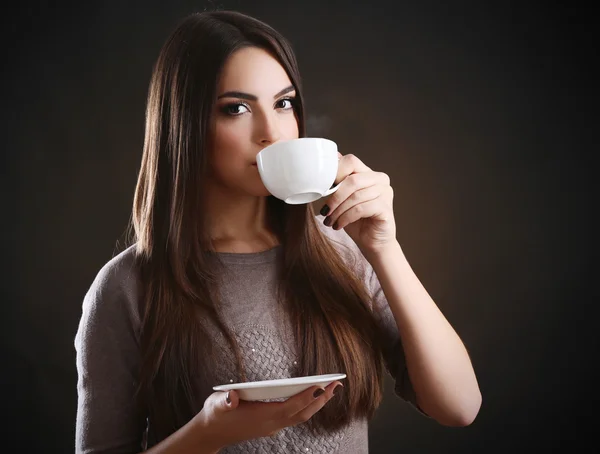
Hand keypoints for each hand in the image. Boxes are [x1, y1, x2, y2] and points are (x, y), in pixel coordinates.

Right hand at [195, 381, 343, 450]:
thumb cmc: (216, 414)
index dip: (307, 396)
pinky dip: (306, 407)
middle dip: (321, 400)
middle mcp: (272, 424)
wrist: (211, 433)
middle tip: (336, 384)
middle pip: (303, 413)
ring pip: (301, 417)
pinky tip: (311, 396)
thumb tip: (231, 397)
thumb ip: (225, 401)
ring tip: (330, 389)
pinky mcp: (271, 426)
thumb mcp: (217, 404)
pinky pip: (295, 417)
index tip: (322, 385)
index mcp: (263, 417)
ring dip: (317, 404)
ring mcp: (272, 427)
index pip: (291, 406)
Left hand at [320, 153, 395, 254]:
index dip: (335, 174)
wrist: (371, 243)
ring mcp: (385, 193)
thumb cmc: (356, 221)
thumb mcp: (342, 200)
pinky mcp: (386, 208)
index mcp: (368, 173)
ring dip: (338, 211)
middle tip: (325, 211)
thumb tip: (323, 168)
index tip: (322, 190)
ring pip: (356, 196)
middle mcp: (380, 180)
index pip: (351, 161)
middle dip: (335, 197)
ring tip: (330, 221)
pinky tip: (338, 225)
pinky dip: (346, 218)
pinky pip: (361, 209)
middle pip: (353, 180)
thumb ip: (337, 184)